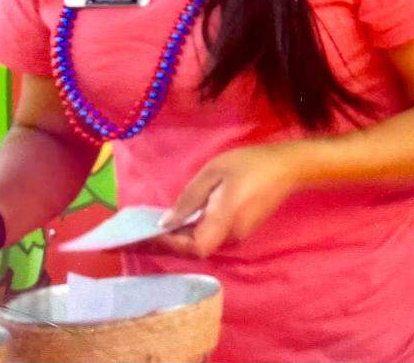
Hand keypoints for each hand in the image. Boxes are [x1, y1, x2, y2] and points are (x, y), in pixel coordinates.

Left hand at [150, 143, 305, 258]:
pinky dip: (185, 234)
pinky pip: (206, 237)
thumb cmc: (251, 164)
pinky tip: (169, 225)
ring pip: (197, 245)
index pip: (190, 247)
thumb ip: (189, 198)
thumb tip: (165, 223)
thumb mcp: (215, 172)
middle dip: (158, 246)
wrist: (288, 167)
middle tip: (125, 242)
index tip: (137, 238)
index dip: (165, 245)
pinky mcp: (237, 231)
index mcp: (224, 222)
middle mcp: (229, 238)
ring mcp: (235, 237)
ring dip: (170, 241)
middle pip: (190, 250)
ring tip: (139, 234)